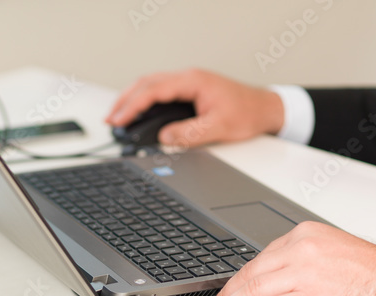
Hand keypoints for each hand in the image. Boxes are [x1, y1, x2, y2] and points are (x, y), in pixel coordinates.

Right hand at [105, 69, 284, 146]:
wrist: (265, 108)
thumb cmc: (248, 113)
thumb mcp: (218, 128)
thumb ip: (189, 133)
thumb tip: (165, 137)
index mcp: (193, 81)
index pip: (154, 90)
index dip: (133, 106)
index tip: (119, 119)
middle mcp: (188, 78)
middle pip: (146, 83)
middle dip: (124, 100)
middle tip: (110, 119)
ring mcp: (187, 82)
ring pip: (150, 84)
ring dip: (132, 99)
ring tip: (117, 116)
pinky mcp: (188, 90)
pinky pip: (159, 90)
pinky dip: (144, 100)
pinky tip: (137, 112)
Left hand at [203, 222, 375, 295]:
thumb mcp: (331, 253)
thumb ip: (301, 263)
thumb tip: (271, 285)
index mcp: (304, 235)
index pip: (259, 259)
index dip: (237, 281)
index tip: (225, 294)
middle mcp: (301, 248)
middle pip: (251, 275)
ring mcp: (306, 272)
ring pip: (254, 293)